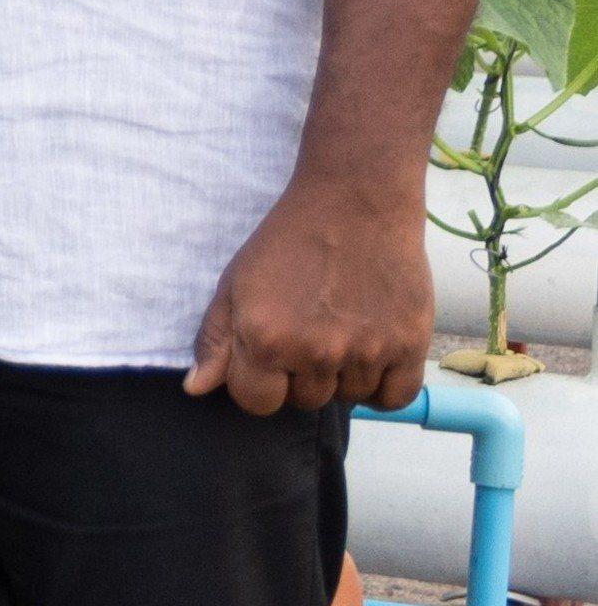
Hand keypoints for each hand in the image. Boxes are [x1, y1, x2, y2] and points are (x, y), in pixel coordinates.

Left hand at [187, 170, 435, 418]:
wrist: (356, 202)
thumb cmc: (288, 241)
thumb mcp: (235, 284)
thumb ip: (214, 340)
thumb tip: (195, 389)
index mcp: (266, 340)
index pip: (257, 402)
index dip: (259, 383)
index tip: (269, 356)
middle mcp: (316, 352)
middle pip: (305, 401)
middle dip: (301, 376)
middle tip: (310, 332)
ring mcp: (366, 351)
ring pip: (349, 397)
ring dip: (343, 375)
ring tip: (342, 330)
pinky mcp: (410, 344)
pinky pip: (394, 398)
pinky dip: (384, 387)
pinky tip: (372, 356)